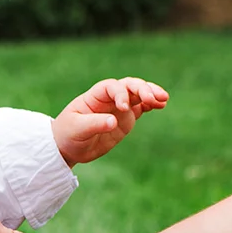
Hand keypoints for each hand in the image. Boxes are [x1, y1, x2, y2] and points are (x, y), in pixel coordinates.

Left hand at [52, 77, 167, 166]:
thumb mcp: (77, 130)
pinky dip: (152, 104)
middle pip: (128, 86)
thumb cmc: (68, 135)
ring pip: (138, 94)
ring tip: (164, 99)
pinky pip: (142, 107)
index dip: (120, 93)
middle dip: (142, 89)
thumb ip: (94, 124)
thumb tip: (114, 121)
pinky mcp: (126, 118)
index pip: (111, 87)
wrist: (69, 147)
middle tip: (154, 99)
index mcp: (94, 97)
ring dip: (151, 93)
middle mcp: (109, 99)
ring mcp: (119, 107)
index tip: (124, 108)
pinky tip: (162, 104)